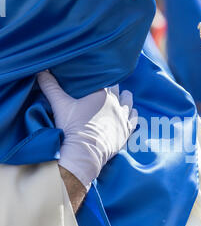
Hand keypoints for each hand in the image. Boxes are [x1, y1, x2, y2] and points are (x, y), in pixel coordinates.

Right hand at [38, 71, 137, 188]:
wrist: (83, 154)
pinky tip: (131, 112)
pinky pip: (134, 119)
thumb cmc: (72, 128)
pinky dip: (133, 114)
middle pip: (117, 89)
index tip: (96, 79)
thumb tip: (41, 71)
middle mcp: (115, 103)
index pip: (104, 79)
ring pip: (128, 101)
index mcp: (101, 93)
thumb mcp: (59, 104)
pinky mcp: (126, 131)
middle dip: (112, 88)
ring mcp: (122, 117)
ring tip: (122, 96)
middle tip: (106, 89)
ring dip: (125, 99)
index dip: (100, 78)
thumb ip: (50, 86)